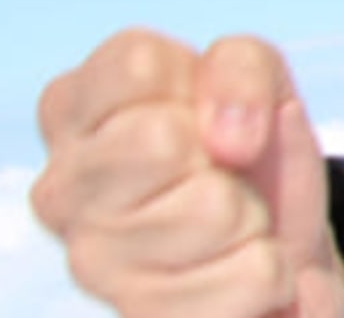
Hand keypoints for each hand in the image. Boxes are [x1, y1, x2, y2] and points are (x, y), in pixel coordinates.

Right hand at [30, 30, 343, 317]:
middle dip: (221, 155)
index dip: (199, 84)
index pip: (138, 68)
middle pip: (159, 141)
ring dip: (249, 214)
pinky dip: (270, 271)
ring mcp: (92, 263)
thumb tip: (226, 142)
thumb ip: (241, 67)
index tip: (201, 113)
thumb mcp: (257, 74)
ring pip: (212, 209)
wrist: (282, 242)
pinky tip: (236, 271)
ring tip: (229, 222)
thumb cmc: (249, 148)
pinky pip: (251, 277)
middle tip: (218, 174)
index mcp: (70, 110)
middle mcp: (61, 190)